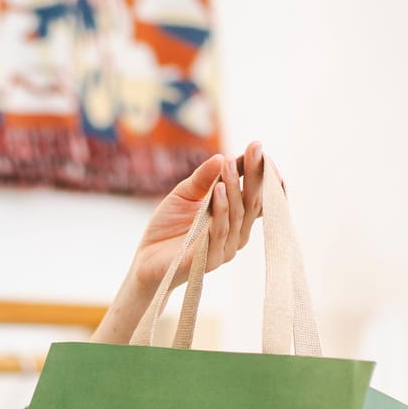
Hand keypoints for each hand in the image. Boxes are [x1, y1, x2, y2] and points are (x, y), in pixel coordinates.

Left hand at [96, 144, 275, 343]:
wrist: (145, 260)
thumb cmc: (167, 228)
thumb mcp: (184, 195)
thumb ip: (202, 178)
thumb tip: (221, 156)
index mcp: (234, 220)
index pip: (256, 196)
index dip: (262, 174)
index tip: (259, 148)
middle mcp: (236, 235)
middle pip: (252, 203)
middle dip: (255, 174)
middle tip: (255, 148)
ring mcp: (224, 249)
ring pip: (237, 216)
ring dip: (236, 187)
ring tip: (229, 164)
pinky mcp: (208, 260)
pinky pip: (218, 232)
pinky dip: (220, 210)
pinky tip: (219, 190)